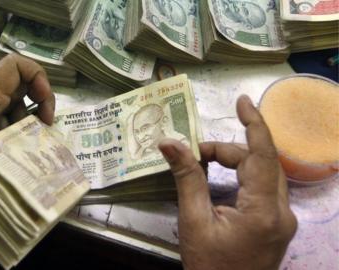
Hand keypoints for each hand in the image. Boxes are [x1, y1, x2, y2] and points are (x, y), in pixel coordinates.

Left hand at [0, 54, 54, 231]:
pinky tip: (14, 153)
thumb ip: (18, 130)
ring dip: (26, 126)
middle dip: (38, 108)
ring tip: (28, 149)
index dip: (39, 78)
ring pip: (14, 108)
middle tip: (44, 132)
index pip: (17, 65)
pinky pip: (2, 121)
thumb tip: (46, 133)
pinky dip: (13, 134)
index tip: (44, 108)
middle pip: (21, 88)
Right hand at [158, 95, 296, 269]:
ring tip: (203, 164)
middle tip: (195, 153)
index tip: (242, 101)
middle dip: (228, 150)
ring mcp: (283, 219)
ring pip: (262, 174)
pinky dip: (241, 177)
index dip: (253, 124)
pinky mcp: (277, 223)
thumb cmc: (209, 266)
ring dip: (234, 163)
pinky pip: (262, 188)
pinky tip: (221, 180)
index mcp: (263, 211)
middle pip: (260, 162)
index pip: (262, 155)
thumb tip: (169, 143)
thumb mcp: (194, 221)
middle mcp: (281, 211)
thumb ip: (187, 177)